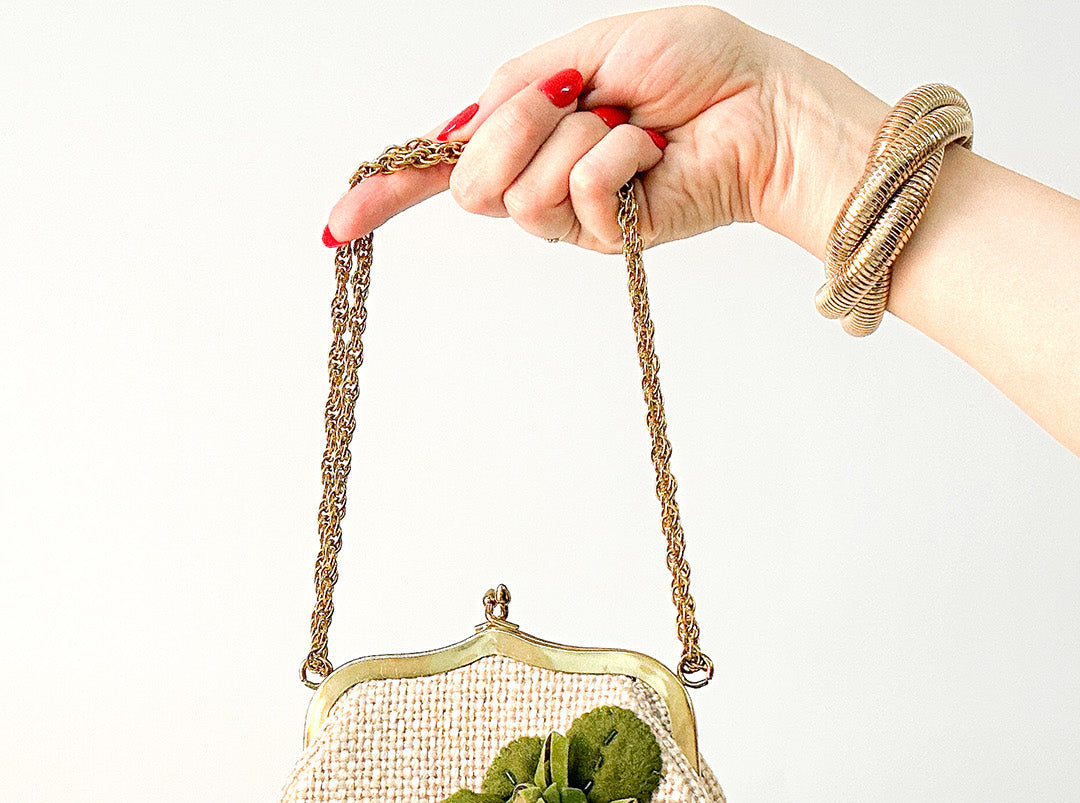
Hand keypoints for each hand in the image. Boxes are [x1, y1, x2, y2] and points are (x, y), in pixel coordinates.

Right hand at [324, 6, 885, 256]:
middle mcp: (540, 178)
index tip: (337, 227)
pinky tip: (653, 153)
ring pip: (519, 195)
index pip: (444, 168)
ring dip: (574, 140)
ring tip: (630, 126)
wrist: (765, 105)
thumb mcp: (586, 47)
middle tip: (578, 101)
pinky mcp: (607, 241)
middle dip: (513, 129)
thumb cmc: (694, 63)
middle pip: (469, 183)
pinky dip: (617, 161)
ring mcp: (572, 216)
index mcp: (530, 128)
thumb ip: (515, 87)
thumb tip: (461, 130)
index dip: (388, 195)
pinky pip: (577, 200)